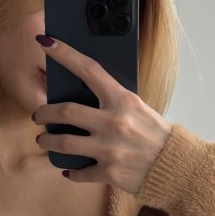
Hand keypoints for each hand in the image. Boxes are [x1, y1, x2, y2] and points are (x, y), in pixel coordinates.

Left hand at [32, 34, 172, 194]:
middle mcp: (114, 122)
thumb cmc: (155, 133)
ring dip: (47, 141)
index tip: (46, 42)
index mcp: (122, 100)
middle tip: (38, 115)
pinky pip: (78, 172)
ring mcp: (110, 149)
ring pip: (64, 143)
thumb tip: (80, 93)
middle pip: (65, 112)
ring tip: (44, 140)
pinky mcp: (109, 172)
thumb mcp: (137, 107)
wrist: (176, 165)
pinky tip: (67, 169)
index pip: (88, 70)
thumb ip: (112, 101)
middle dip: (44, 112)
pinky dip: (70, 171)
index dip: (64, 54)